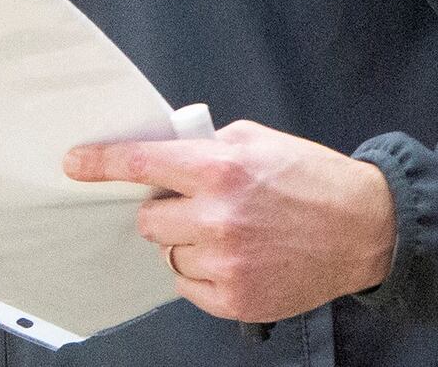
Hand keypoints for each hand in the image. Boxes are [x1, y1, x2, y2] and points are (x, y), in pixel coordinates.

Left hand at [64, 119, 395, 323]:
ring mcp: (226, 262)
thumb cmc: (310, 178)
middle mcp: (217, 215)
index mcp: (219, 167)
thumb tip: (164, 155)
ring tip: (228, 232)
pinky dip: (203, 272)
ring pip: (169, 254)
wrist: (363, 227)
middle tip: (196, 204)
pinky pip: (189, 286)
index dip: (101, 164)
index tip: (74, 163)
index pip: (142, 164)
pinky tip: (236, 256)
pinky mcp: (237, 299)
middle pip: (149, 220)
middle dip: (165, 211)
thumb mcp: (255, 139)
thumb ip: (205, 146)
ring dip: (187, 243)